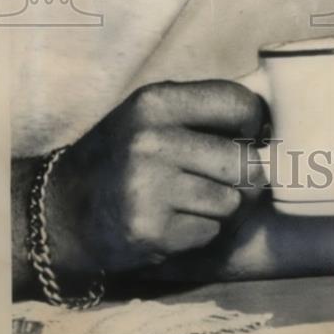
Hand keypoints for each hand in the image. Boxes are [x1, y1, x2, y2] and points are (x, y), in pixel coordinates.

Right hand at [44, 81, 266, 276]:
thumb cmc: (123, 154)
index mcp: (157, 101)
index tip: (247, 134)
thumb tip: (271, 122)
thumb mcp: (154, 113)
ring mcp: (148, 189)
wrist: (62, 210)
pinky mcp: (150, 232)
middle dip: (244, 174)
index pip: (241, 104)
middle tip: (224, 176)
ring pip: (233, 201)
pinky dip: (201, 231)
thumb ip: (205, 108)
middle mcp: (151, 142)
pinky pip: (211, 232)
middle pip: (246, 162)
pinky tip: (174, 221)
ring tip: (191, 199)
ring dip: (222, 206)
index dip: (255, 123)